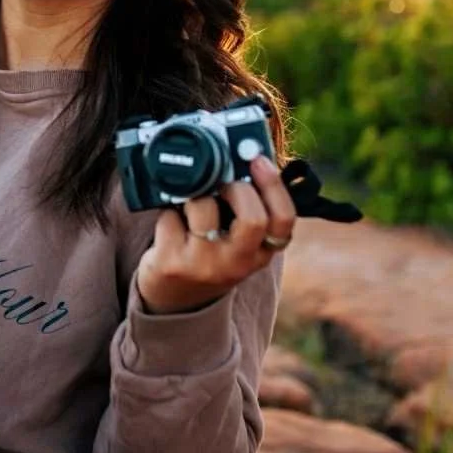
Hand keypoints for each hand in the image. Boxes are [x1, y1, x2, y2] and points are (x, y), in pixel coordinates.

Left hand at [136, 155, 295, 314]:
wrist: (173, 297)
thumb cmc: (208, 253)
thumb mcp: (236, 240)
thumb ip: (245, 207)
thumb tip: (241, 154)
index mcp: (260, 252)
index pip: (284, 221)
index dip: (275, 186)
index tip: (259, 159)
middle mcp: (237, 262)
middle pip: (253, 219)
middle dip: (237, 188)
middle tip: (224, 181)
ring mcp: (204, 265)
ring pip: (203, 208)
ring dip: (195, 194)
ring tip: (191, 202)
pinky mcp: (172, 263)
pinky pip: (170, 216)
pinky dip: (168, 209)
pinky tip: (171, 220)